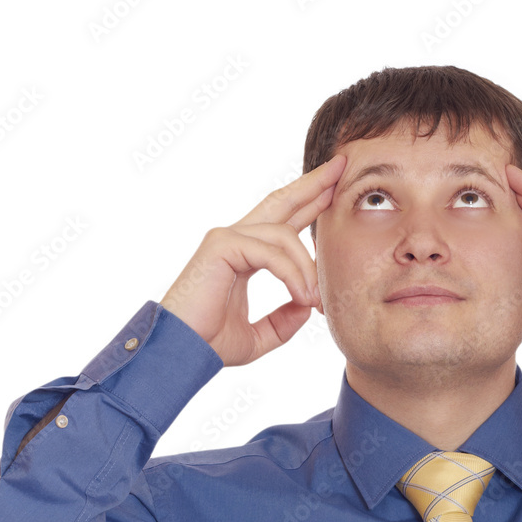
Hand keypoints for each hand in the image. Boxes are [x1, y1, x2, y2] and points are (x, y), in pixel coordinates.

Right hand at [160, 155, 346, 365]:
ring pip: (284, 235)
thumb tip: (307, 306)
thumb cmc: (209, 344)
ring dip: (308, 268)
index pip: (283, 221)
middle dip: (313, 184)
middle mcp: (234, 238)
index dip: (309, 203)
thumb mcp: (259, 336)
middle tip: (340, 167)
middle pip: (281, 200)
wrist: (181, 354)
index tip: (334, 190)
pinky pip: (271, 253)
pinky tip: (303, 296)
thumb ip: (284, 320)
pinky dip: (292, 274)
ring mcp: (225, 238)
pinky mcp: (221, 245)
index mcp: (243, 255)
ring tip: (318, 300)